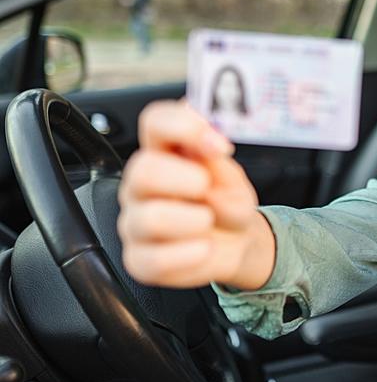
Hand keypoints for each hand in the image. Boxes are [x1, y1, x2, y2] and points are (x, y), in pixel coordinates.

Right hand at [117, 99, 274, 289]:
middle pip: (141, 169)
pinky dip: (190, 254)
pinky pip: (155, 259)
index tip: (216, 142)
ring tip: (208, 221)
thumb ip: (219, 163)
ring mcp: (136, 222)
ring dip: (191, 220)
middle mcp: (142, 185)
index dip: (182, 124)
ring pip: (149, 218)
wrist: (236, 243)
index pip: (154, 122)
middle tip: (207, 187)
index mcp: (164, 153)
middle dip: (183, 178)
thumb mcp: (233, 179)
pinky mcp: (139, 259)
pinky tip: (203, 247)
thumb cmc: (227, 203)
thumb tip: (210, 147)